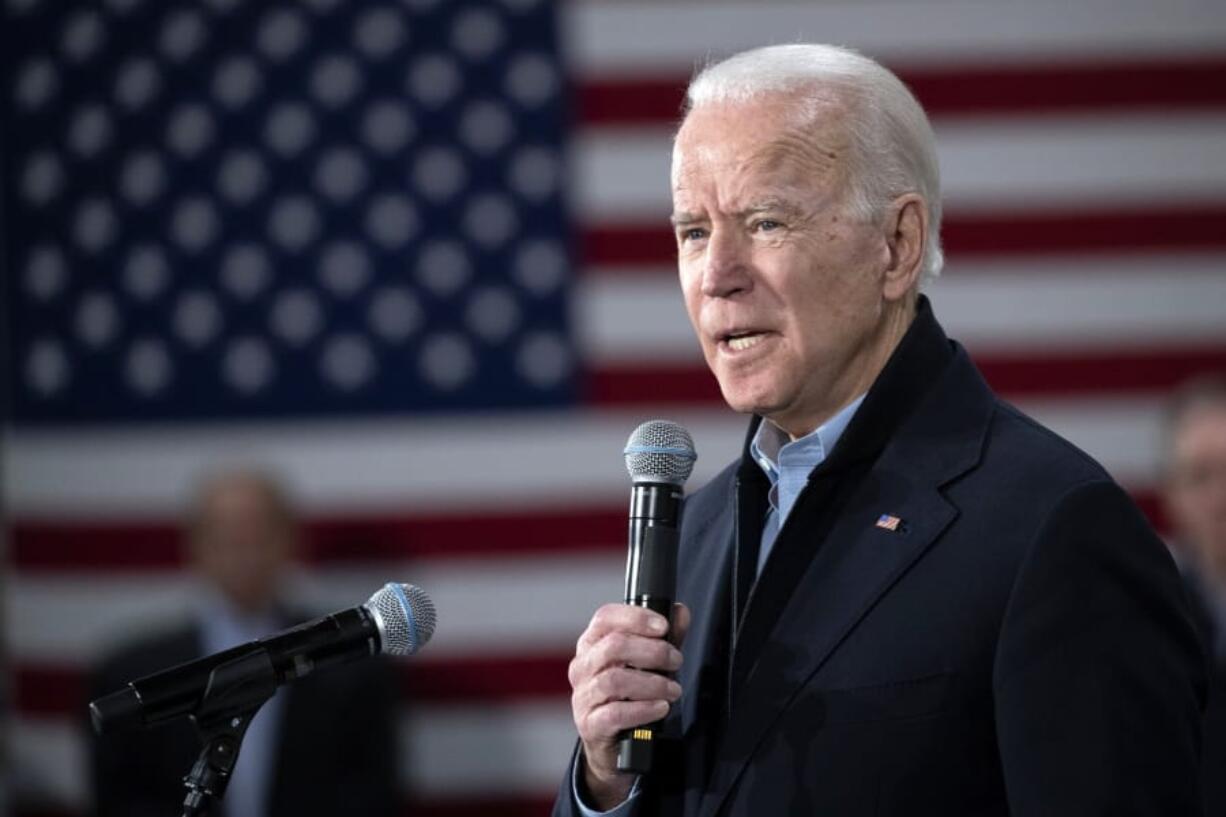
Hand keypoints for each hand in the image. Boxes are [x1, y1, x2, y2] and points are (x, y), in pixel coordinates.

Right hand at [568, 602, 690, 808]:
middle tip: (676, 660)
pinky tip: (660, 707)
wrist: (613, 742)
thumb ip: (663, 638)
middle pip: (613, 646)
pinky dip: (643, 709)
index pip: (605, 618)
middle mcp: (582, 666)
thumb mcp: (646, 662)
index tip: (664, 626)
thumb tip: (680, 612)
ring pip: (615, 680)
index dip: (636, 617)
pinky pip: (615, 713)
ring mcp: (583, 696)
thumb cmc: (628, 694)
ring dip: (652, 683)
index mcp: (592, 643)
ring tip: (673, 689)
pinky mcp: (590, 724)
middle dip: (653, 652)